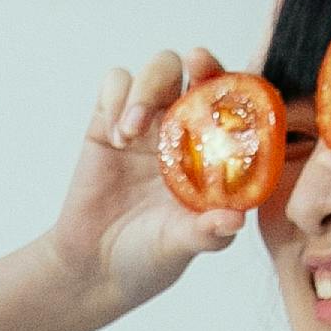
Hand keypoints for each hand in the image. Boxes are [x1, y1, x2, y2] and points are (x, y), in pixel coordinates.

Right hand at [45, 46, 259, 311]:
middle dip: (199, 62)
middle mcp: (185, 131)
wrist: (93, 268)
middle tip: (195, 65)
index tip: (237, 82)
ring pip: (158, 69)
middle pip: (198, 72)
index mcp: (214, 155)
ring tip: (131, 131)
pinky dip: (116, 97)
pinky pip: (115, 83)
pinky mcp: (107, 122)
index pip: (233, 105)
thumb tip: (234, 219)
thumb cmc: (148, 257)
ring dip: (148, 88)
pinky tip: (116, 135)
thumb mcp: (181, 247)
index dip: (237, 85)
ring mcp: (147, 123)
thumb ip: (206, 232)